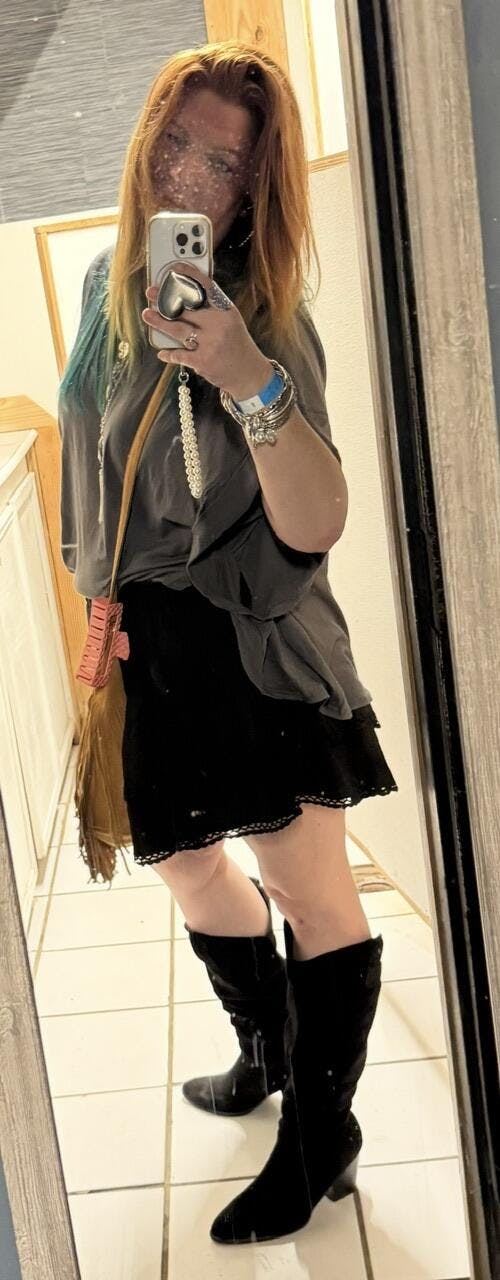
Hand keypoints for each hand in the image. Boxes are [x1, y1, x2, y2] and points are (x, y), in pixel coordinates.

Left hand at [142, 261, 272, 399]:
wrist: (250, 374)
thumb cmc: (237, 346)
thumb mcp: (231, 322)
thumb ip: (212, 310)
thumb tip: (184, 299)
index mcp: (226, 311)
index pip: (206, 287)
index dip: (189, 276)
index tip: (175, 269)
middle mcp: (219, 324)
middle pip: (187, 307)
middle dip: (165, 298)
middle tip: (151, 292)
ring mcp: (210, 343)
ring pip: (177, 328)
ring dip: (159, 321)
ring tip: (147, 314)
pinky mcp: (202, 361)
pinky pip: (179, 355)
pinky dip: (168, 354)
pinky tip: (162, 352)